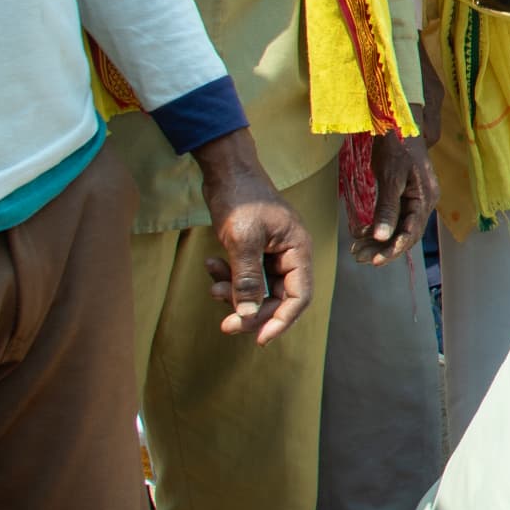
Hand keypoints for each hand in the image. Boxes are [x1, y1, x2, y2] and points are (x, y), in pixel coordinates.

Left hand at [194, 132, 315, 341]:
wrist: (226, 171)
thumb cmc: (241, 198)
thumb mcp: (242, 241)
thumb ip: (246, 279)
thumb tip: (247, 314)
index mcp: (298, 250)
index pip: (299, 296)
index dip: (281, 320)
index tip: (259, 339)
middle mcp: (289, 255)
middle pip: (278, 298)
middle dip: (251, 311)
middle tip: (226, 324)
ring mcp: (271, 253)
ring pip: (258, 290)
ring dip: (234, 295)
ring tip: (211, 287)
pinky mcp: (254, 251)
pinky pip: (244, 276)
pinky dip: (227, 278)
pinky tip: (209, 265)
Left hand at [356, 130, 433, 262]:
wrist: (398, 120)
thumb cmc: (397, 144)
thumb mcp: (391, 176)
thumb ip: (387, 208)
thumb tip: (383, 237)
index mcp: (425, 197)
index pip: (411, 233)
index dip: (393, 250)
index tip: (374, 261)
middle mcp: (423, 201)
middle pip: (405, 233)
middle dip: (382, 248)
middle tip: (359, 257)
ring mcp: (415, 197)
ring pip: (397, 227)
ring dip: (378, 240)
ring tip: (357, 249)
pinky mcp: (404, 193)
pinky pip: (393, 216)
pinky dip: (378, 226)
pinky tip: (361, 231)